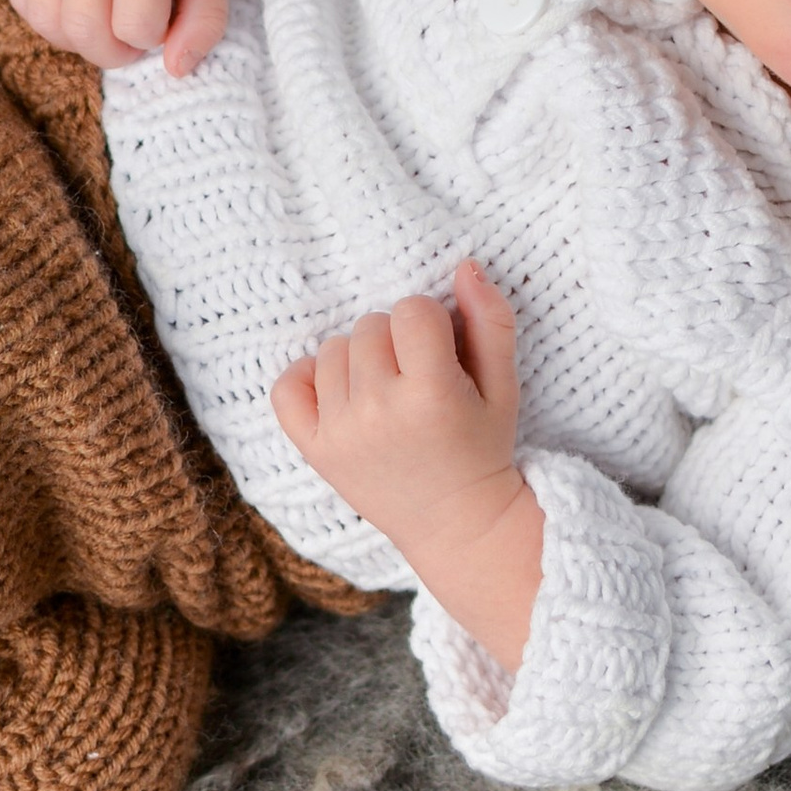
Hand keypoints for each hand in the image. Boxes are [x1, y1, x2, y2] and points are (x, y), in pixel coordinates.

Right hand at [8, 0, 233, 74]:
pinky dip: (52, 17)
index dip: (155, 33)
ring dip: (81, 37)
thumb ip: (206, 19)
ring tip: (108, 13)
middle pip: (86, 32)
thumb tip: (175, 69)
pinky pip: (24, 4)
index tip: (165, 9)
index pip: (136, 27)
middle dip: (116, 50)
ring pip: (49, 25)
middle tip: (135, 28)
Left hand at [271, 261, 543, 670]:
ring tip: (387, 393)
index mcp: (430, 393)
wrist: (457, 524)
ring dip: (359, 360)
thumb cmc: (483, 447)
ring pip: (332, 349)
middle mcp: (379, 412)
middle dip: (395, 341)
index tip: (443, 355)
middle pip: (369, 325)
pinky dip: (308, 381)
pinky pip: (287, 387)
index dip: (431, 325)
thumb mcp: (503, 386)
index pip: (412, 310)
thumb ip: (490, 321)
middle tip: (416, 377)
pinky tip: (342, 395)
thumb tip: (465, 265)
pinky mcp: (315, 450)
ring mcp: (341, 432)